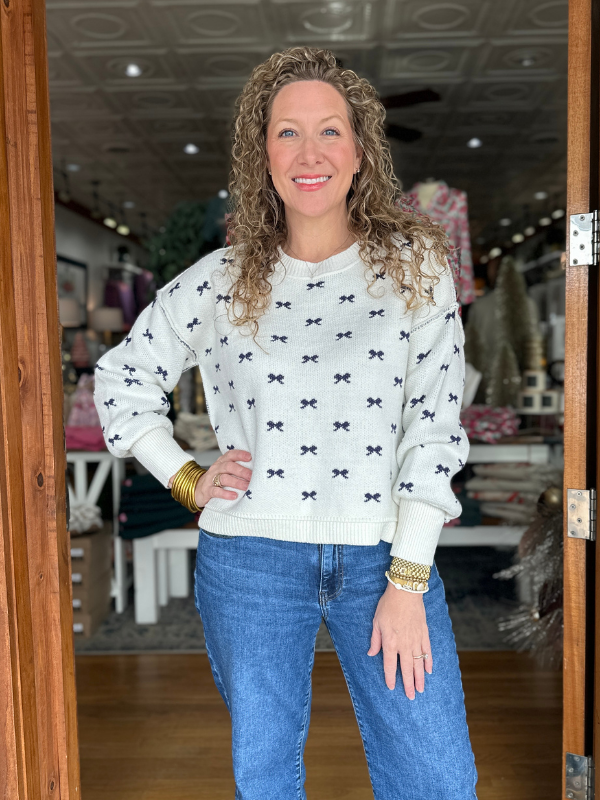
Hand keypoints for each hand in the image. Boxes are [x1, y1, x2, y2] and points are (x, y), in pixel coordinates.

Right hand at [168, 449, 251, 505]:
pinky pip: (216, 491)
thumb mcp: (224, 471)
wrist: (196, 490)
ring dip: (236, 482)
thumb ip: (235, 469)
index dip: (239, 454)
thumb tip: (256, 470)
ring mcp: (210, 479)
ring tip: (246, 487)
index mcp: (221, 462)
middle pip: (228, 466)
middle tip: (252, 476)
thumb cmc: (216, 480)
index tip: (250, 457)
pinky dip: (225, 493)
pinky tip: (234, 496)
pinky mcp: (207, 491)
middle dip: (241, 471)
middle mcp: (216, 469)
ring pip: (224, 478)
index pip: (230, 455)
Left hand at [367, 581, 432, 697]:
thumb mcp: (376, 622)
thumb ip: (375, 640)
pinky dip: (428, 662)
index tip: (392, 687)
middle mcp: (404, 645)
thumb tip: (371, 653)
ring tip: (421, 689)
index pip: (389, 665)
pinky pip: (427, 651)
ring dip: (420, 678)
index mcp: (390, 642)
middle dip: (408, 684)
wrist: (405, 592)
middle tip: (411, 697)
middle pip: (406, 669)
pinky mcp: (424, 634)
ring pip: (418, 663)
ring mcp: (416, 640)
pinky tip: (429, 671)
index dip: (390, 677)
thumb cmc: (388, 605)